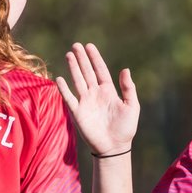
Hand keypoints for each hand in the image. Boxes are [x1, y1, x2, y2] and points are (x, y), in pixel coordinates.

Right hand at [55, 42, 138, 156]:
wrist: (115, 147)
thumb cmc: (125, 128)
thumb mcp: (132, 106)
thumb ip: (128, 88)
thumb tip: (125, 69)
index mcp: (108, 91)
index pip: (100, 70)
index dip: (95, 58)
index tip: (89, 46)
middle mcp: (95, 94)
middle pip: (87, 72)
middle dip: (82, 59)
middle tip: (76, 45)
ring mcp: (85, 102)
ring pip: (78, 81)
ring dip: (73, 68)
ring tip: (69, 55)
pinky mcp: (78, 112)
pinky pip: (69, 98)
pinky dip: (64, 89)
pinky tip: (60, 78)